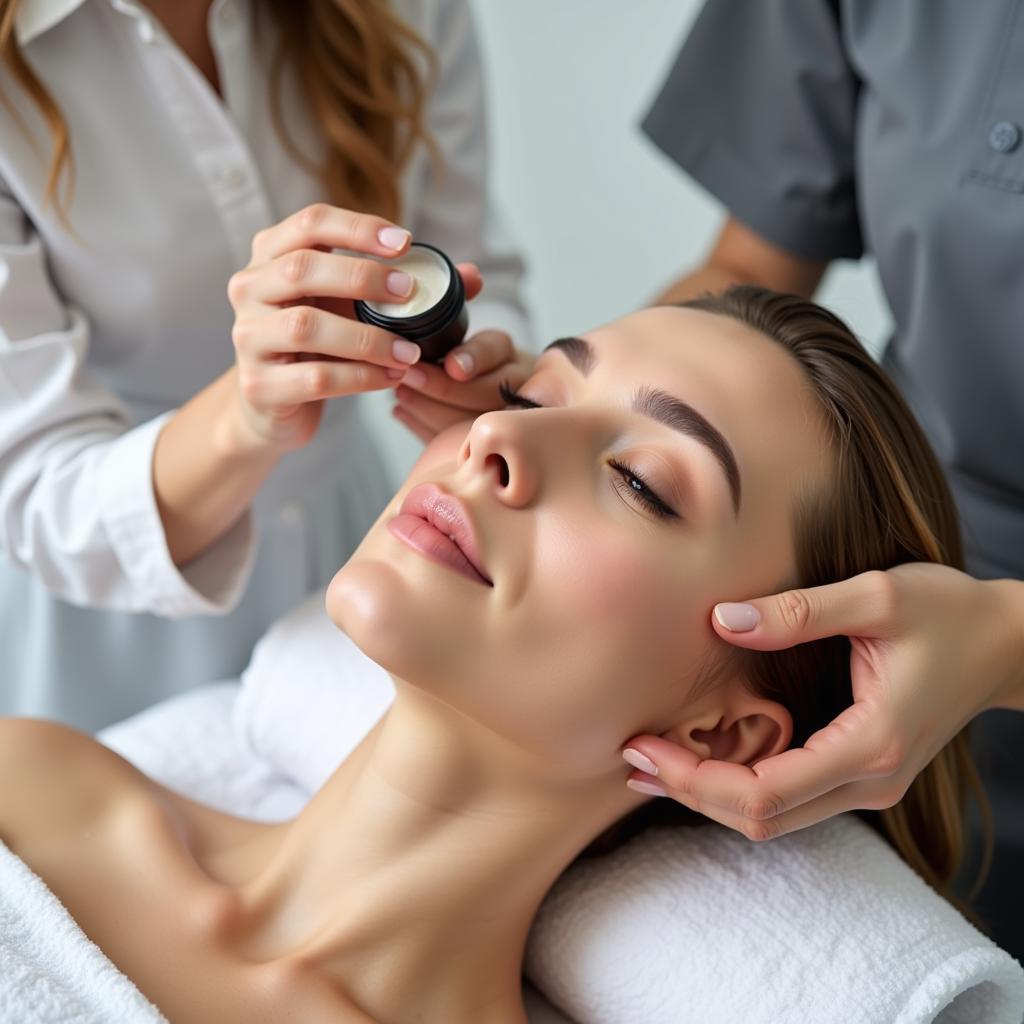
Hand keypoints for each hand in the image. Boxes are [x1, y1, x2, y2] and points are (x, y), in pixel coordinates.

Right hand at [226, 204, 481, 450]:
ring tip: (410, 351)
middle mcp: (249, 289)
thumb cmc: (319, 346)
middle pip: (302, 269)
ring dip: (368, 338)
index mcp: (270, 256)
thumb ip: (407, 290)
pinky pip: (315, 377)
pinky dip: (360, 378)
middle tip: (410, 293)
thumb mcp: (354, 308)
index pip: (311, 223)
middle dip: (363, 277)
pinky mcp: (259, 385)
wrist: (271, 408)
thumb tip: (472, 277)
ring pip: (305, 327)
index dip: (359, 227)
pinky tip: (391, 378)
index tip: (406, 243)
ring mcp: (249, 338)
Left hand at [391, 280, 534, 441]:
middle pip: (485, 394)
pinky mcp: (481, 442)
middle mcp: (513, 388)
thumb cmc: (470, 348)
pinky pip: (454, 442)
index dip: (474, 358)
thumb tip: (472, 274)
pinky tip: (401, 412)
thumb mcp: (468, 321)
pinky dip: (424, 427)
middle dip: (443, 389)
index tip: (451, 364)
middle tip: (406, 378)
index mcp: (509, 355)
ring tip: (398, 396)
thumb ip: (466, 297)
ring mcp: (500, 419)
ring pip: (470, 421)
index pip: (496, 354)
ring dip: (429, 409)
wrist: (497, 388)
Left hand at [621, 563, 1023, 839]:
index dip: (695, 778)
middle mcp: (869, 781)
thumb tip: (722, 620)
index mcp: (871, 745)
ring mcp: (867, 785)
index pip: (765, 793)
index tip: (642, 746)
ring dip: (708, 795)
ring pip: (773, 819)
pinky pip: (788, 799)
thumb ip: (799, 610)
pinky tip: (700, 759)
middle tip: (630, 755)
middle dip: (689, 792)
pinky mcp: (861, 773)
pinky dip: (737, 786)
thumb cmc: (948, 612)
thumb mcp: (878, 595)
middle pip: (761, 819)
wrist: (1005, 643)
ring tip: (649, 761)